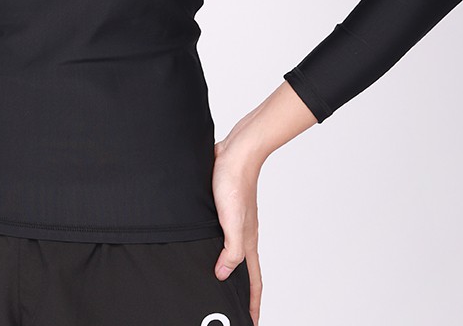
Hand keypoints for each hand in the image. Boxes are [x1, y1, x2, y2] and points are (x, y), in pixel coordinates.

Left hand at [211, 137, 263, 325]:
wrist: (235, 152)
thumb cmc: (234, 183)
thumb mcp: (232, 221)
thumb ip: (231, 250)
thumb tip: (223, 275)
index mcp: (247, 240)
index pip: (253, 280)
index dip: (253, 303)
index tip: (251, 322)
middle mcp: (243, 233)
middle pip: (245, 269)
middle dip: (244, 291)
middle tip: (238, 308)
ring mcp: (234, 220)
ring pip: (233, 251)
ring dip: (230, 269)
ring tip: (221, 283)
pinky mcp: (224, 207)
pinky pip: (223, 235)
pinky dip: (220, 247)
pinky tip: (208, 246)